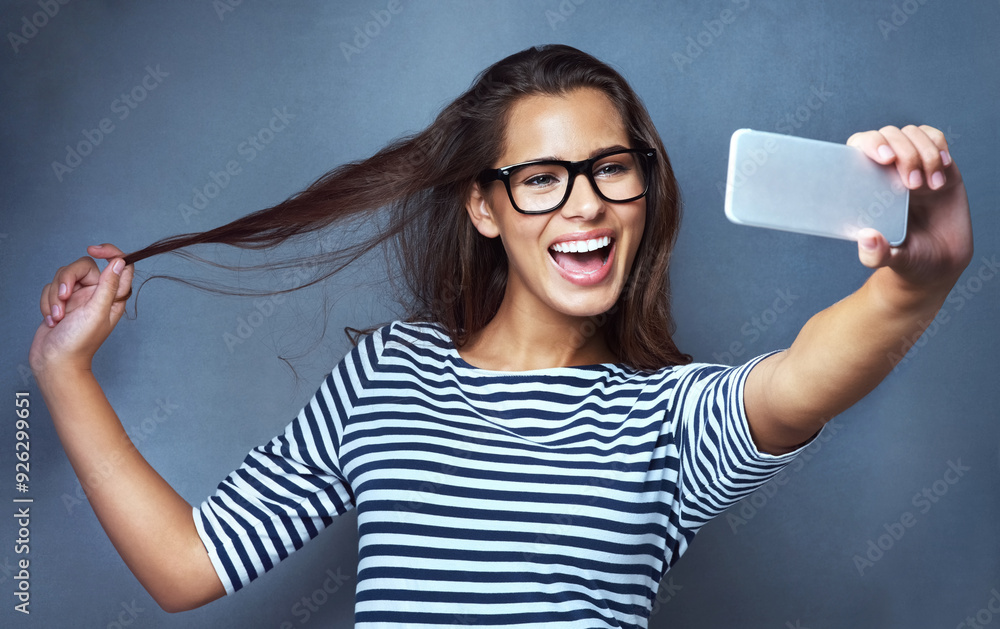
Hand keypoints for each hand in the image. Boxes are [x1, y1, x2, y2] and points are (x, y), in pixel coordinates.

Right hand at [29, 244, 133, 375]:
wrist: (54, 362)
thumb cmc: (79, 342)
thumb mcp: (97, 312)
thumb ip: (108, 286)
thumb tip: (119, 261)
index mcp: (112, 296)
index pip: (119, 264)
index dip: (110, 252)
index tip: (94, 249)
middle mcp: (97, 294)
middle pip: (82, 266)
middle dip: (67, 280)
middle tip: (64, 299)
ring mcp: (78, 298)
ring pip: (63, 277)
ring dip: (55, 296)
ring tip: (57, 317)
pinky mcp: (61, 302)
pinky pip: (51, 289)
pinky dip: (48, 303)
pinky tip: (52, 320)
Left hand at [847, 125, 972, 291]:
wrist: (941, 263)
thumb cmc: (908, 259)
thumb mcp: (890, 260)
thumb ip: (876, 255)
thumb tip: (866, 238)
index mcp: (866, 186)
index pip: (859, 147)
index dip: (870, 143)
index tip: (885, 159)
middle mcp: (887, 171)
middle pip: (888, 135)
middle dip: (904, 153)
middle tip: (912, 185)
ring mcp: (913, 165)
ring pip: (912, 134)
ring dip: (924, 154)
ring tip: (931, 188)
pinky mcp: (939, 166)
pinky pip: (936, 139)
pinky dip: (939, 150)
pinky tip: (941, 175)